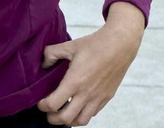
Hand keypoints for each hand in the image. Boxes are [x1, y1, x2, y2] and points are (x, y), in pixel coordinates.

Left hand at [36, 3, 143, 125]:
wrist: (121, 43)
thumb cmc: (97, 43)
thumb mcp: (71, 45)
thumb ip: (52, 53)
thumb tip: (43, 64)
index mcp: (75, 81)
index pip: (53, 104)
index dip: (42, 106)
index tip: (41, 101)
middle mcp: (87, 92)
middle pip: (65, 118)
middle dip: (53, 118)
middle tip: (50, 111)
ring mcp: (98, 96)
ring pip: (81, 121)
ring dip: (70, 120)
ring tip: (65, 112)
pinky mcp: (108, 96)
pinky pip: (93, 113)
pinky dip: (84, 113)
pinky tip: (80, 104)